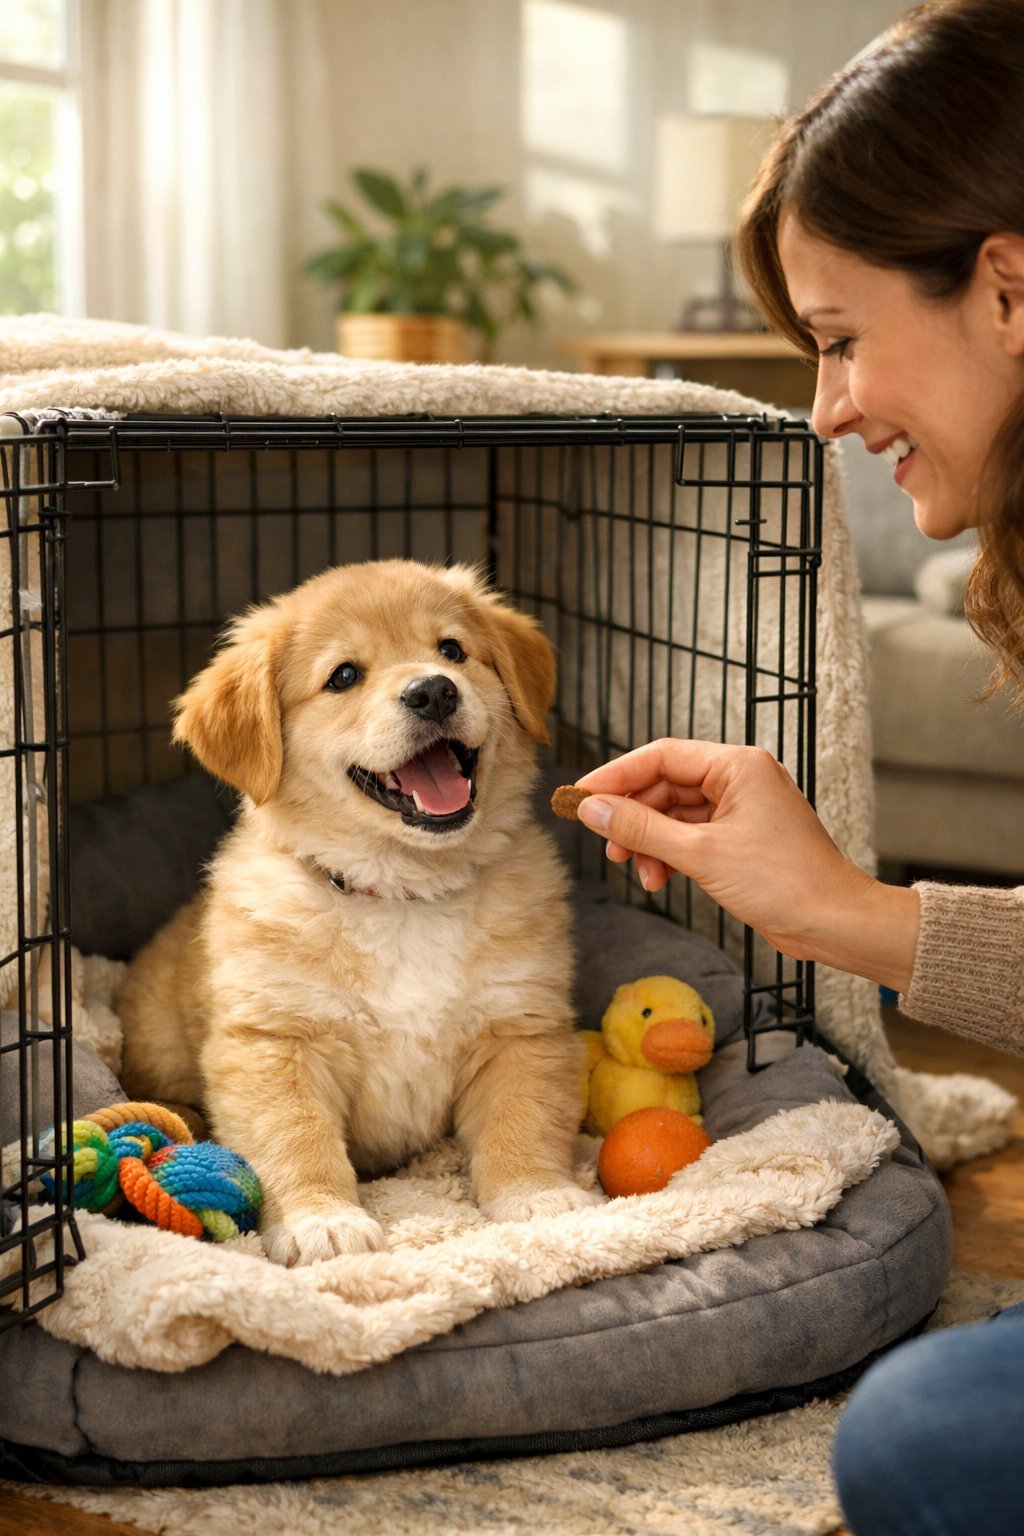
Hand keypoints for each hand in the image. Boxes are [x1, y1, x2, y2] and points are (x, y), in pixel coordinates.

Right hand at [575, 741, 918, 990]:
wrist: (834, 922)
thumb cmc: (785, 882)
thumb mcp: (701, 854)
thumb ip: (642, 828)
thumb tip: (592, 809)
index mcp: (737, 765)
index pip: (660, 756)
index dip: (615, 776)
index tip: (580, 797)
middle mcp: (739, 779)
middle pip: (664, 785)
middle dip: (633, 816)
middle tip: (608, 844)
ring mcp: (741, 809)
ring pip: (674, 814)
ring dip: (650, 841)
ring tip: (637, 870)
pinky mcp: (741, 838)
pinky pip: (691, 835)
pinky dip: (670, 854)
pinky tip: (660, 877)